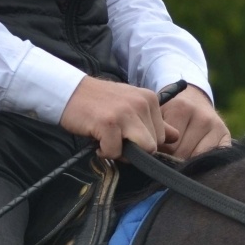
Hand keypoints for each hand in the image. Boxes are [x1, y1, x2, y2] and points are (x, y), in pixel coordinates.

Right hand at [60, 78, 176, 159]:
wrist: (69, 91)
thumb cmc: (99, 102)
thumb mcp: (130, 105)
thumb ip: (153, 121)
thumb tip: (176, 136)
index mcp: (149, 99)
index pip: (163, 136)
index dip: (144, 142)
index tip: (126, 136)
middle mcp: (142, 103)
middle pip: (154, 145)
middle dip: (135, 149)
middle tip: (116, 140)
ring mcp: (126, 113)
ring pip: (144, 149)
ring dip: (124, 152)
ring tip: (109, 142)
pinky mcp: (109, 123)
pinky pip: (116, 152)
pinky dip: (105, 152)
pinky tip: (96, 139)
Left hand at [159, 84, 230, 160]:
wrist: (193, 98)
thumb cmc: (171, 111)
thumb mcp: (159, 114)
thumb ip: (156, 132)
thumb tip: (154, 154)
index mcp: (182, 109)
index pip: (169, 146)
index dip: (160, 152)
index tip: (157, 149)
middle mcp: (202, 117)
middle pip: (183, 153)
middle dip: (172, 157)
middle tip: (167, 153)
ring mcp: (217, 127)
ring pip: (197, 158)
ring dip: (186, 161)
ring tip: (180, 153)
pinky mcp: (227, 136)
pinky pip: (213, 159)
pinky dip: (203, 163)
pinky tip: (194, 157)